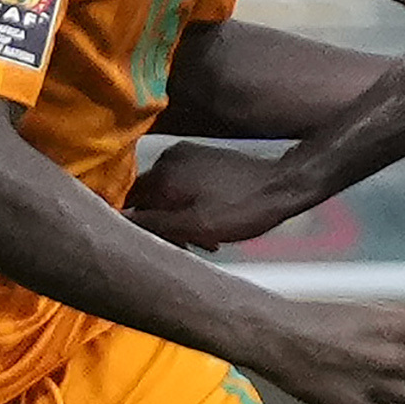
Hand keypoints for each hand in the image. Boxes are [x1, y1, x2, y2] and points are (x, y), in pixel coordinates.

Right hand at [129, 140, 307, 247]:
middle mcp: (168, 159)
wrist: (284, 184)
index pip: (126, 203)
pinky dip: (190, 207)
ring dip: (178, 220)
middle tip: (188, 248)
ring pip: (166, 195)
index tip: (152, 246)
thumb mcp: (195, 226)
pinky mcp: (203, 158)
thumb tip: (120, 226)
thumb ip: (154, 226)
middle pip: (147, 200)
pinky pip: (182, 186)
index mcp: (162, 175)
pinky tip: (209, 224)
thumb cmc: (244, 209)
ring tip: (205, 241)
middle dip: (162, 227)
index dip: (135, 229)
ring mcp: (187, 155)